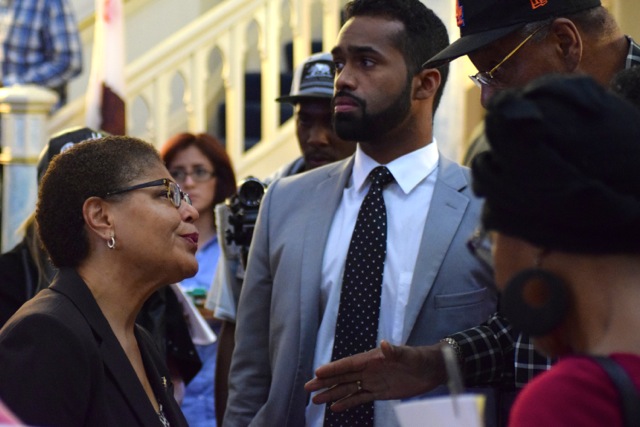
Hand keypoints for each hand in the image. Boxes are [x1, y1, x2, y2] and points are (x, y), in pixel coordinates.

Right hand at [304, 340, 448, 411]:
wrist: (431, 370)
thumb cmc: (419, 358)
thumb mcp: (407, 355)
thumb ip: (394, 351)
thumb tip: (384, 344)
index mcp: (372, 359)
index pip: (348, 364)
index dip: (333, 368)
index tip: (317, 372)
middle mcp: (369, 370)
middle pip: (342, 377)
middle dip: (325, 382)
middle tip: (308, 387)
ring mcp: (373, 381)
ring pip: (347, 389)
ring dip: (332, 394)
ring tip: (315, 400)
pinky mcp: (380, 392)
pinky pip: (359, 398)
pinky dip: (347, 403)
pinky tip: (335, 407)